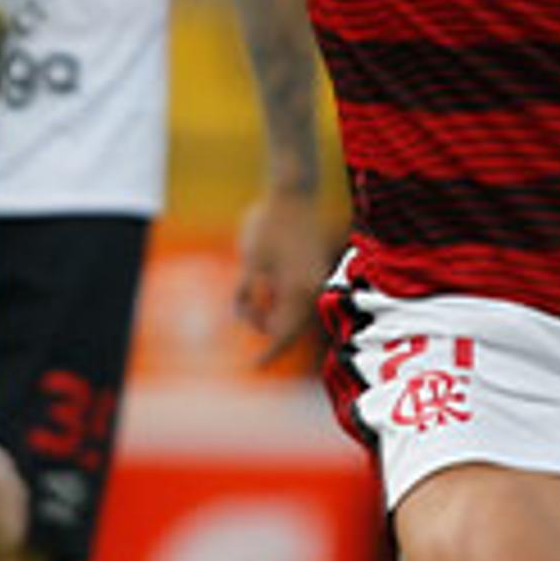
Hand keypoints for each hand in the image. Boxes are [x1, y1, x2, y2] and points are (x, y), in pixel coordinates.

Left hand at [233, 181, 339, 366]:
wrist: (293, 192)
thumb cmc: (268, 225)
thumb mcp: (249, 263)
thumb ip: (248, 296)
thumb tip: (247, 321)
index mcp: (299, 291)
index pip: (284, 334)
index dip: (269, 354)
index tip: (254, 368)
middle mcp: (314, 288)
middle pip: (289, 325)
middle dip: (264, 323)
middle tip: (243, 301)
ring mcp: (316, 278)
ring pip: (292, 309)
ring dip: (270, 307)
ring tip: (250, 284)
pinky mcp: (313, 268)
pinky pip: (297, 293)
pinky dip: (279, 294)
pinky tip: (265, 279)